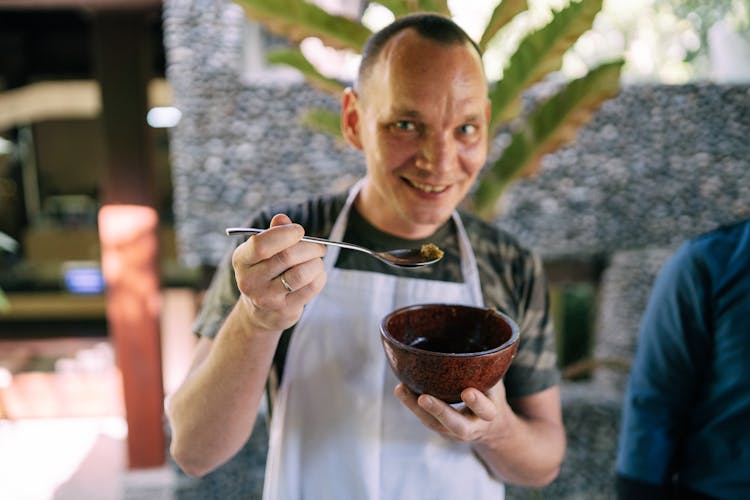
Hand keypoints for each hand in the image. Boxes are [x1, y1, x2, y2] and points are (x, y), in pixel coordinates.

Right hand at [231, 213, 326, 332]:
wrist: (261, 312)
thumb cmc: (266, 272)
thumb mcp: (263, 252)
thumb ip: (273, 233)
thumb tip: (282, 218)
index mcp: (242, 259)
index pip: (261, 244)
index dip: (285, 234)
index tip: (300, 231)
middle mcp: (250, 280)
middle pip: (287, 257)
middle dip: (310, 247)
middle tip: (319, 247)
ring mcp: (267, 297)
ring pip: (301, 274)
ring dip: (316, 263)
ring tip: (317, 261)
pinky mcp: (284, 309)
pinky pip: (310, 288)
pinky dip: (320, 276)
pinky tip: (317, 274)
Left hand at [394, 380, 511, 444]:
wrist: (488, 427)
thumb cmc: (490, 396)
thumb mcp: (496, 384)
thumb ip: (490, 369)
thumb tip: (486, 341)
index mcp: (489, 415)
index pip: (486, 411)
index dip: (477, 403)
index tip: (467, 392)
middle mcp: (472, 427)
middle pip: (457, 426)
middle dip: (440, 412)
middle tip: (423, 399)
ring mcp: (453, 431)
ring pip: (434, 424)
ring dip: (416, 408)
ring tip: (401, 390)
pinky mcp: (439, 428)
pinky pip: (425, 418)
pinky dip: (412, 404)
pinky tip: (401, 389)